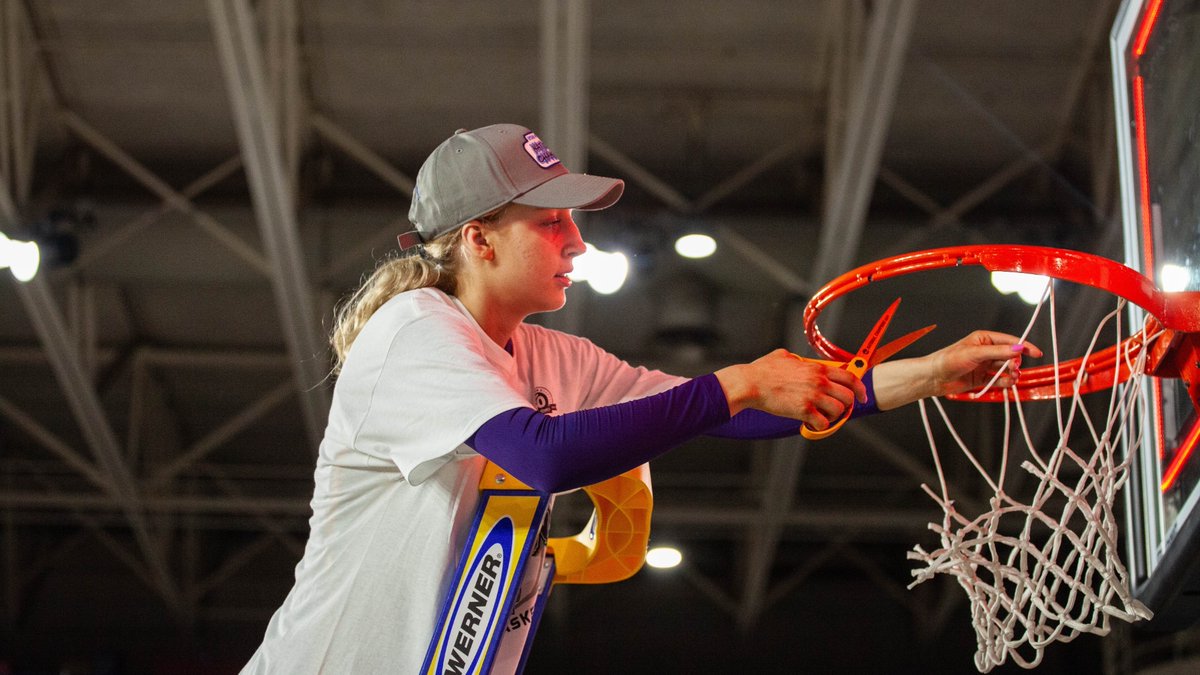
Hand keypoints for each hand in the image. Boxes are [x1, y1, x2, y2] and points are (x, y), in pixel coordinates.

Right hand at [715, 349, 867, 429]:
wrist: (750, 384)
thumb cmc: (763, 370)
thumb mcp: (783, 356)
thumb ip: (796, 359)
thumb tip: (796, 359)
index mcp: (817, 368)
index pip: (850, 377)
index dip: (860, 389)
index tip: (862, 396)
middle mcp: (819, 381)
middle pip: (848, 396)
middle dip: (845, 405)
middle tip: (836, 409)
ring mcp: (812, 396)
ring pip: (838, 411)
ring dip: (832, 416)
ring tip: (821, 416)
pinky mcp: (803, 411)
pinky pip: (822, 423)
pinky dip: (819, 426)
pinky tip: (810, 423)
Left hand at [926, 330, 1042, 396]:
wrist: (934, 377)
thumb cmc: (949, 360)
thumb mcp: (975, 353)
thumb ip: (998, 352)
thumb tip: (1018, 348)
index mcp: (984, 339)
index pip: (1009, 340)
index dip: (1024, 346)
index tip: (1036, 353)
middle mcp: (986, 351)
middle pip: (1009, 356)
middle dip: (1015, 362)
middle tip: (1014, 368)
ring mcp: (984, 365)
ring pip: (1005, 369)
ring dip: (1011, 373)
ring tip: (1013, 377)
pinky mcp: (982, 378)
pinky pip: (999, 380)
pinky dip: (1005, 382)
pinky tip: (1008, 383)